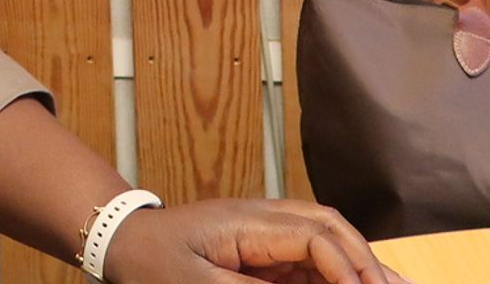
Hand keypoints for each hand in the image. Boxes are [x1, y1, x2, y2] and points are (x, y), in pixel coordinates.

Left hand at [102, 198, 415, 283]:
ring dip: (360, 264)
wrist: (123, 241)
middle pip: (330, 226)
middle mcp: (263, 217)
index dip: (347, 270)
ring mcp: (264, 230)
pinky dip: (340, 272)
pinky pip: (311, 256)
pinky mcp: (263, 248)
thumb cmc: (152, 263)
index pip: (315, 236)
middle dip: (367, 260)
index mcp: (248, 222)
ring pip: (327, 238)